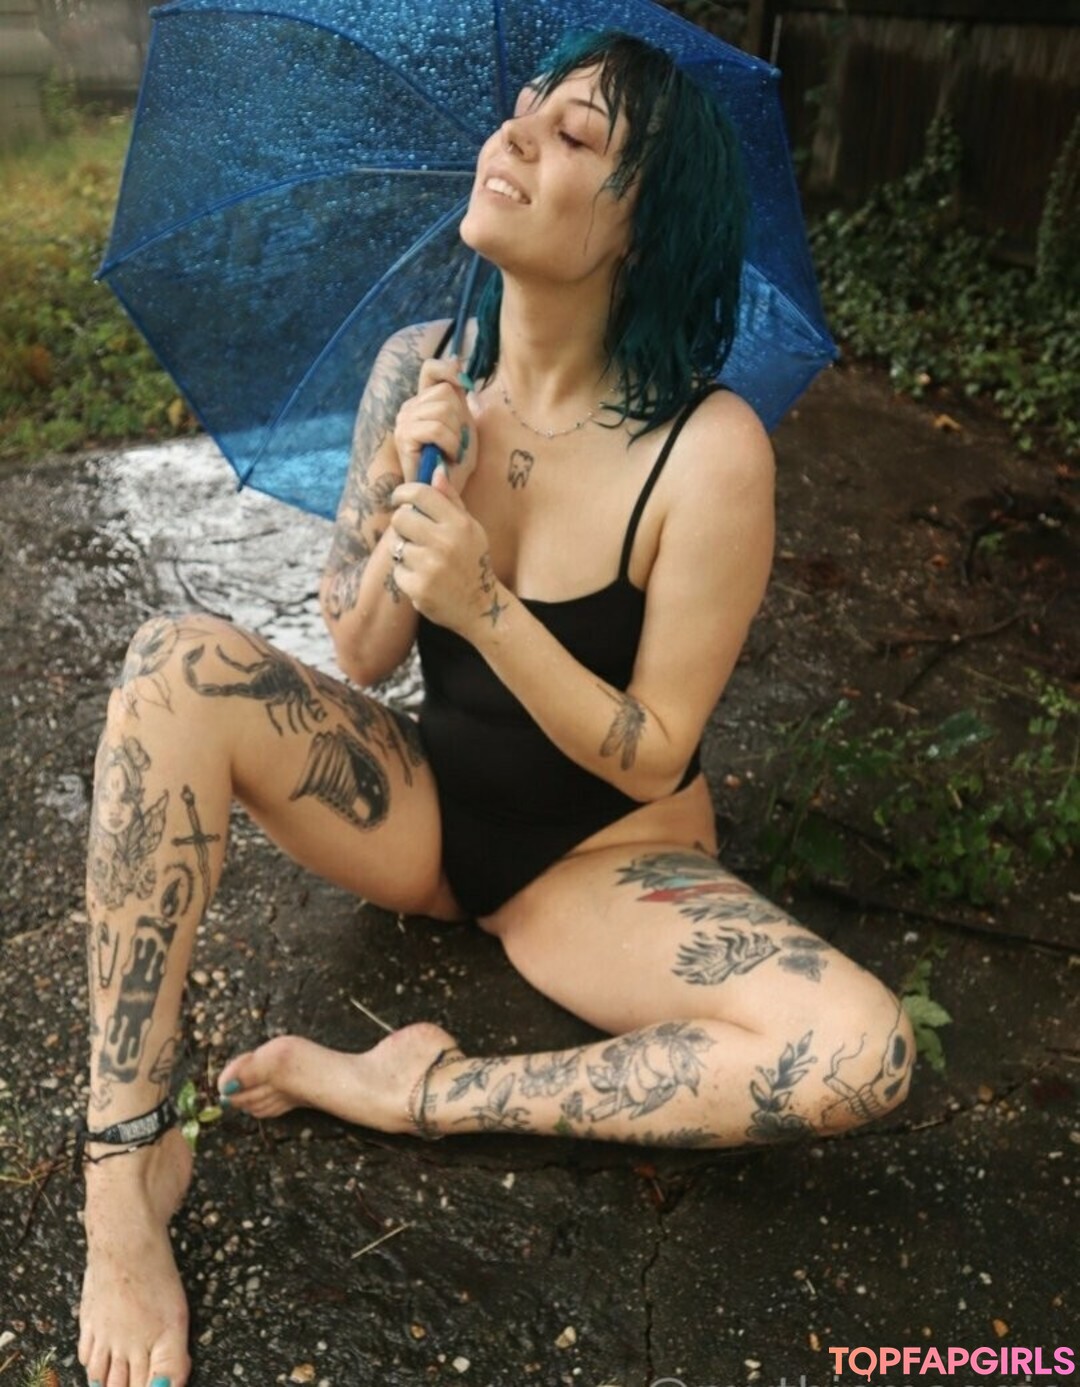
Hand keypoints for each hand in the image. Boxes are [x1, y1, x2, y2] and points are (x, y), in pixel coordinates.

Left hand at [389, 467, 504, 636]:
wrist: (480, 606)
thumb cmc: (472, 562)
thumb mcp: (470, 528)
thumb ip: (451, 500)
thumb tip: (435, 471)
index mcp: (458, 524)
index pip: (420, 494)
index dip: (403, 492)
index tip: (398, 498)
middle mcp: (444, 542)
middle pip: (401, 518)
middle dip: (403, 525)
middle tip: (413, 535)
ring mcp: (430, 566)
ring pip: (398, 546)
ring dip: (406, 553)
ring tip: (425, 563)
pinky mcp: (418, 587)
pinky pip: (397, 570)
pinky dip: (406, 575)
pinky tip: (424, 580)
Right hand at [393, 357, 478, 490]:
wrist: (444, 493)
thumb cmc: (455, 464)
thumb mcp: (464, 424)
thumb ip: (460, 396)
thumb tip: (457, 359)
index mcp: (423, 402)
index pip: (431, 368)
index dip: (449, 371)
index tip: (464, 388)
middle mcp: (409, 407)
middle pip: (445, 393)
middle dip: (461, 420)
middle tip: (458, 443)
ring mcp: (404, 421)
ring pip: (443, 410)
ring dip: (457, 435)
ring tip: (453, 452)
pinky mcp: (404, 437)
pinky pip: (437, 428)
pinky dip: (451, 443)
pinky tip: (450, 456)